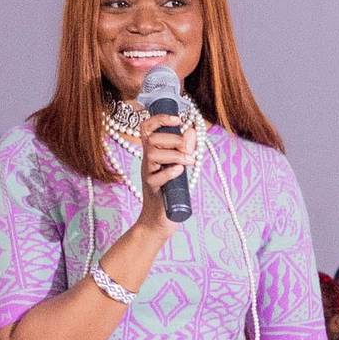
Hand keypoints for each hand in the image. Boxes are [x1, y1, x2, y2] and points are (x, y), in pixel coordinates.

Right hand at [135, 109, 191, 226]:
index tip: (177, 119)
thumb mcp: (180, 166)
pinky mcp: (152, 190)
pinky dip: (169, 172)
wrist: (159, 220)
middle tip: (189, 150)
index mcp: (153, 152)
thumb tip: (191, 130)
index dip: (159, 119)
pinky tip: (180, 171)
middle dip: (173, 139)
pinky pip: (156, 177)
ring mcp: (147, 175)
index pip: (147, 128)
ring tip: (189, 161)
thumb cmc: (171, 191)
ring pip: (152, 154)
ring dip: (174, 155)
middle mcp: (147, 161)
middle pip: (151, 139)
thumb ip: (186, 149)